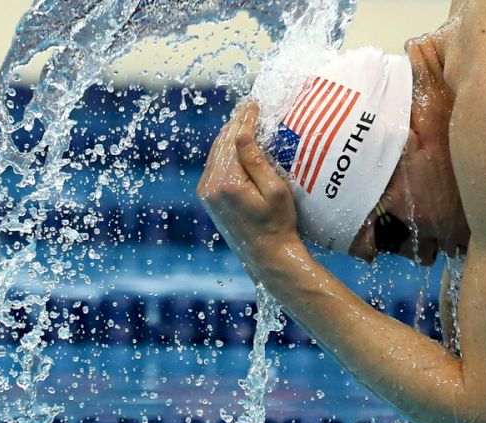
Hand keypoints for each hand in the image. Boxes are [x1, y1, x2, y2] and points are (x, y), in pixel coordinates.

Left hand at [197, 100, 301, 268]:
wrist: (266, 256)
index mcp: (228, 182)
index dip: (245, 120)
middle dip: (235, 124)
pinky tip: (235, 143)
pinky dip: (224, 151)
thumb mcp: (275, 190)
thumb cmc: (278, 224)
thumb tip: (240, 132)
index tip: (254, 104)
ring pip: (216, 153)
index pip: (235, 140)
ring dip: (228, 136)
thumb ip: (255, 160)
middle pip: (222, 143)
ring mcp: (206, 191)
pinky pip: (214, 165)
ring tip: (242, 119)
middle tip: (248, 106)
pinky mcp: (207, 197)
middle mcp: (211, 185)